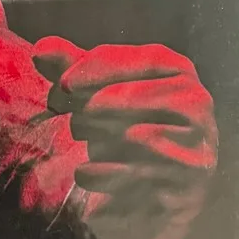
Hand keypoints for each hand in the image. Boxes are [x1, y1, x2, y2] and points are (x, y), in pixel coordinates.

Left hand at [32, 37, 216, 238]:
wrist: (150, 189)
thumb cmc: (120, 124)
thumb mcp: (95, 90)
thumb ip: (69, 66)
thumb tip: (41, 50)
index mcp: (178, 70)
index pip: (145, 59)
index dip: (98, 68)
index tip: (63, 85)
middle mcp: (197, 104)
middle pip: (133, 97)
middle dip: (91, 109)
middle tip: (75, 123)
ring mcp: (197, 146)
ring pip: (135, 136)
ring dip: (97, 142)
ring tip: (89, 145)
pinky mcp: (187, 189)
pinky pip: (132, 176)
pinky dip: (101, 174)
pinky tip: (90, 174)